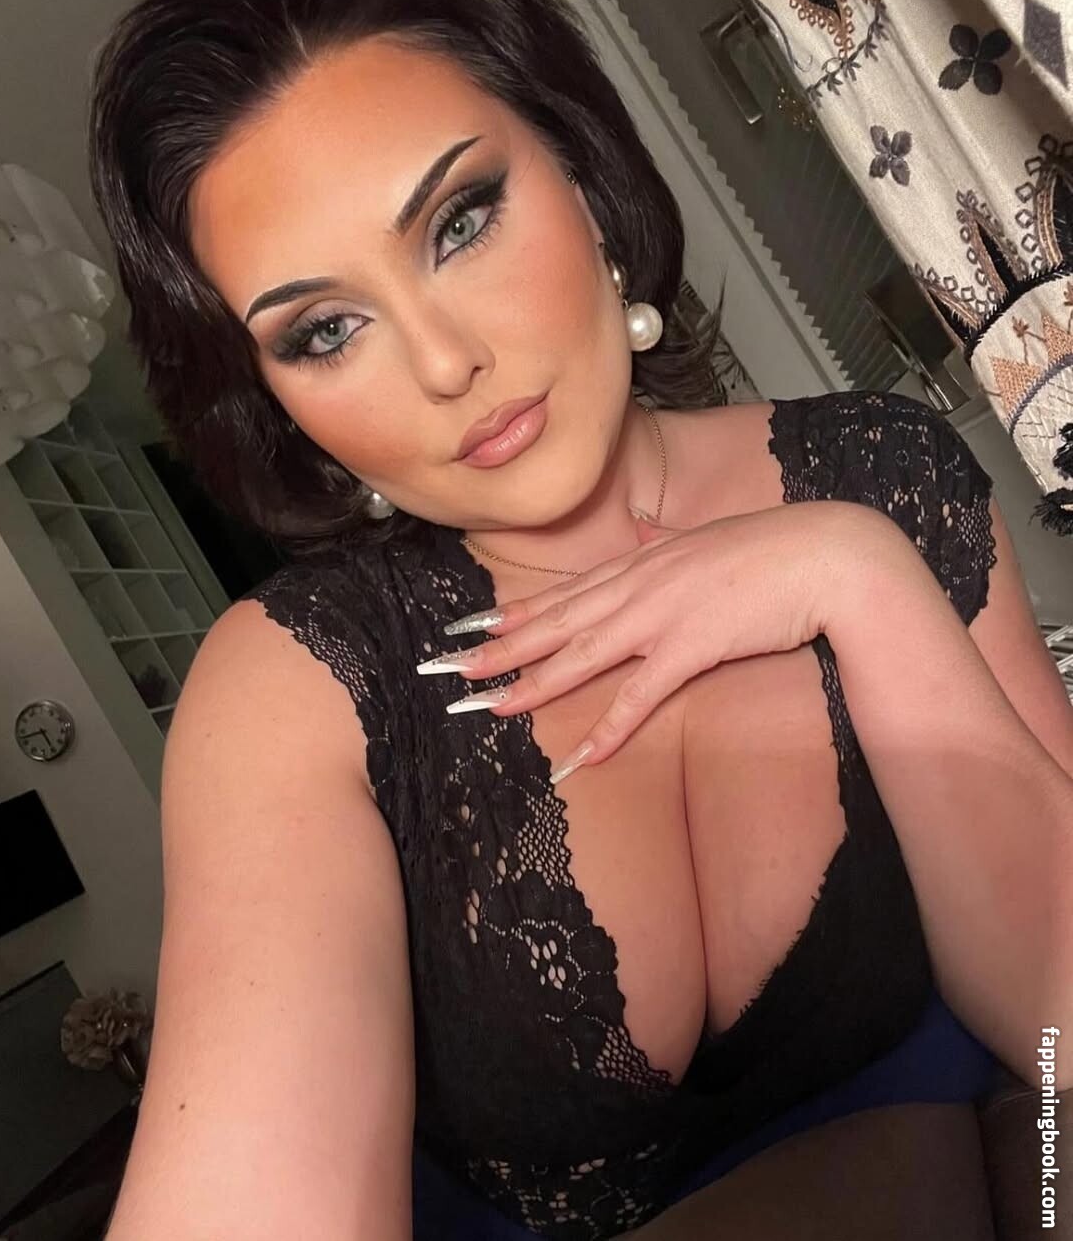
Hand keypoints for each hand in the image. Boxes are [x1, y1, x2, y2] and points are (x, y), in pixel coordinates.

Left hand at [420, 499, 897, 781]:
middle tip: (455, 670)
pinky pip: (641, 694)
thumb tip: (643, 525)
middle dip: (502, 648)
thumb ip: (666, 537)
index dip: (516, 613)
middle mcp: (640, 585)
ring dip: (533, 683)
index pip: (565, 593)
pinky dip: (610, 727)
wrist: (826, 555)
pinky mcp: (693, 646)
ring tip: (491, 706)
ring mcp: (662, 615)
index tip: (472, 628)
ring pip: (582, 655)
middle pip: (557, 623)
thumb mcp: (706, 537)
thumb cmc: (771, 547)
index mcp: (642, 561)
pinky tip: (582, 755)